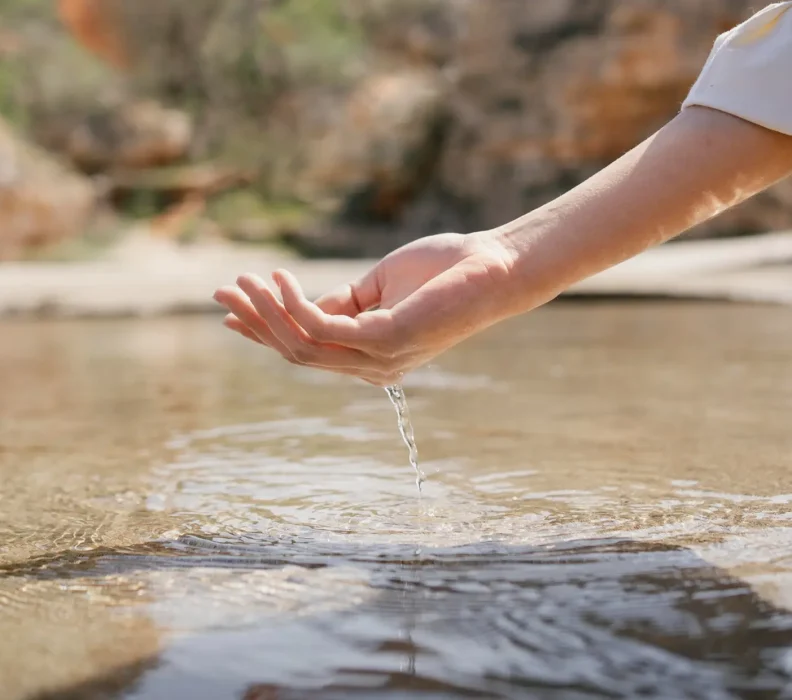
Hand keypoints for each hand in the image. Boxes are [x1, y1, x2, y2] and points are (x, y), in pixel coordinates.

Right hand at [213, 231, 516, 385]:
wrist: (494, 266)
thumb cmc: (443, 272)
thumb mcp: (377, 287)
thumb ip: (340, 302)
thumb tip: (299, 304)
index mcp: (369, 356)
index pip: (307, 350)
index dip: (265, 331)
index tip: (231, 312)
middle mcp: (371, 367)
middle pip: (295, 352)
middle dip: (255, 322)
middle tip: (221, 292)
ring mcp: (378, 359)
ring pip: (302, 345)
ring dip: (265, 312)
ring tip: (242, 280)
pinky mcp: (386, 341)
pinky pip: (322, 328)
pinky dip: (294, 304)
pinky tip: (279, 279)